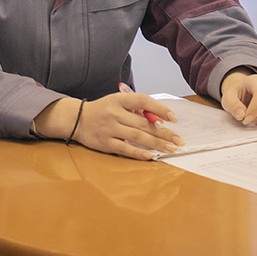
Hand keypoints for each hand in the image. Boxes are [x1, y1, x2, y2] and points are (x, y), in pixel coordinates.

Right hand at [33, 94, 183, 160]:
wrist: (77, 119)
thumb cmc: (103, 110)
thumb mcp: (118, 102)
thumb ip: (136, 109)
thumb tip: (158, 120)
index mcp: (119, 99)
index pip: (143, 101)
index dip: (160, 109)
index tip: (173, 118)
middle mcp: (115, 113)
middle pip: (144, 123)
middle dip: (164, 133)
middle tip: (178, 140)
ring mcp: (110, 129)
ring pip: (138, 137)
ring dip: (157, 144)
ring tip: (171, 148)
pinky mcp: (105, 143)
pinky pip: (125, 149)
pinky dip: (139, 153)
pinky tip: (151, 156)